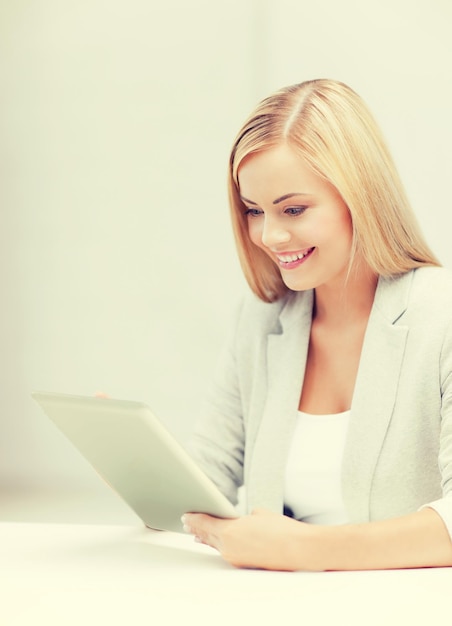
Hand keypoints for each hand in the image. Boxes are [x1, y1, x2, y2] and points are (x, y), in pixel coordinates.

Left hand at [182, 508, 314, 570]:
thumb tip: (241, 520)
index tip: (187, 514)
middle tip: (186, 522)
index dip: (194, 518)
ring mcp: (235, 557)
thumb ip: (244, 517)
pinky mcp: (243, 564)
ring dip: (205, 538)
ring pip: (216, 544)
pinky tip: (214, 543)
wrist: (299, 550)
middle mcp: (228, 547)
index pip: (205, 523)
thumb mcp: (259, 514)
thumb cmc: (282, 529)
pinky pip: (225, 552)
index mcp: (230, 530)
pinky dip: (218, 545)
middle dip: (196, 528)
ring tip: (195, 533)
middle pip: (207, 535)